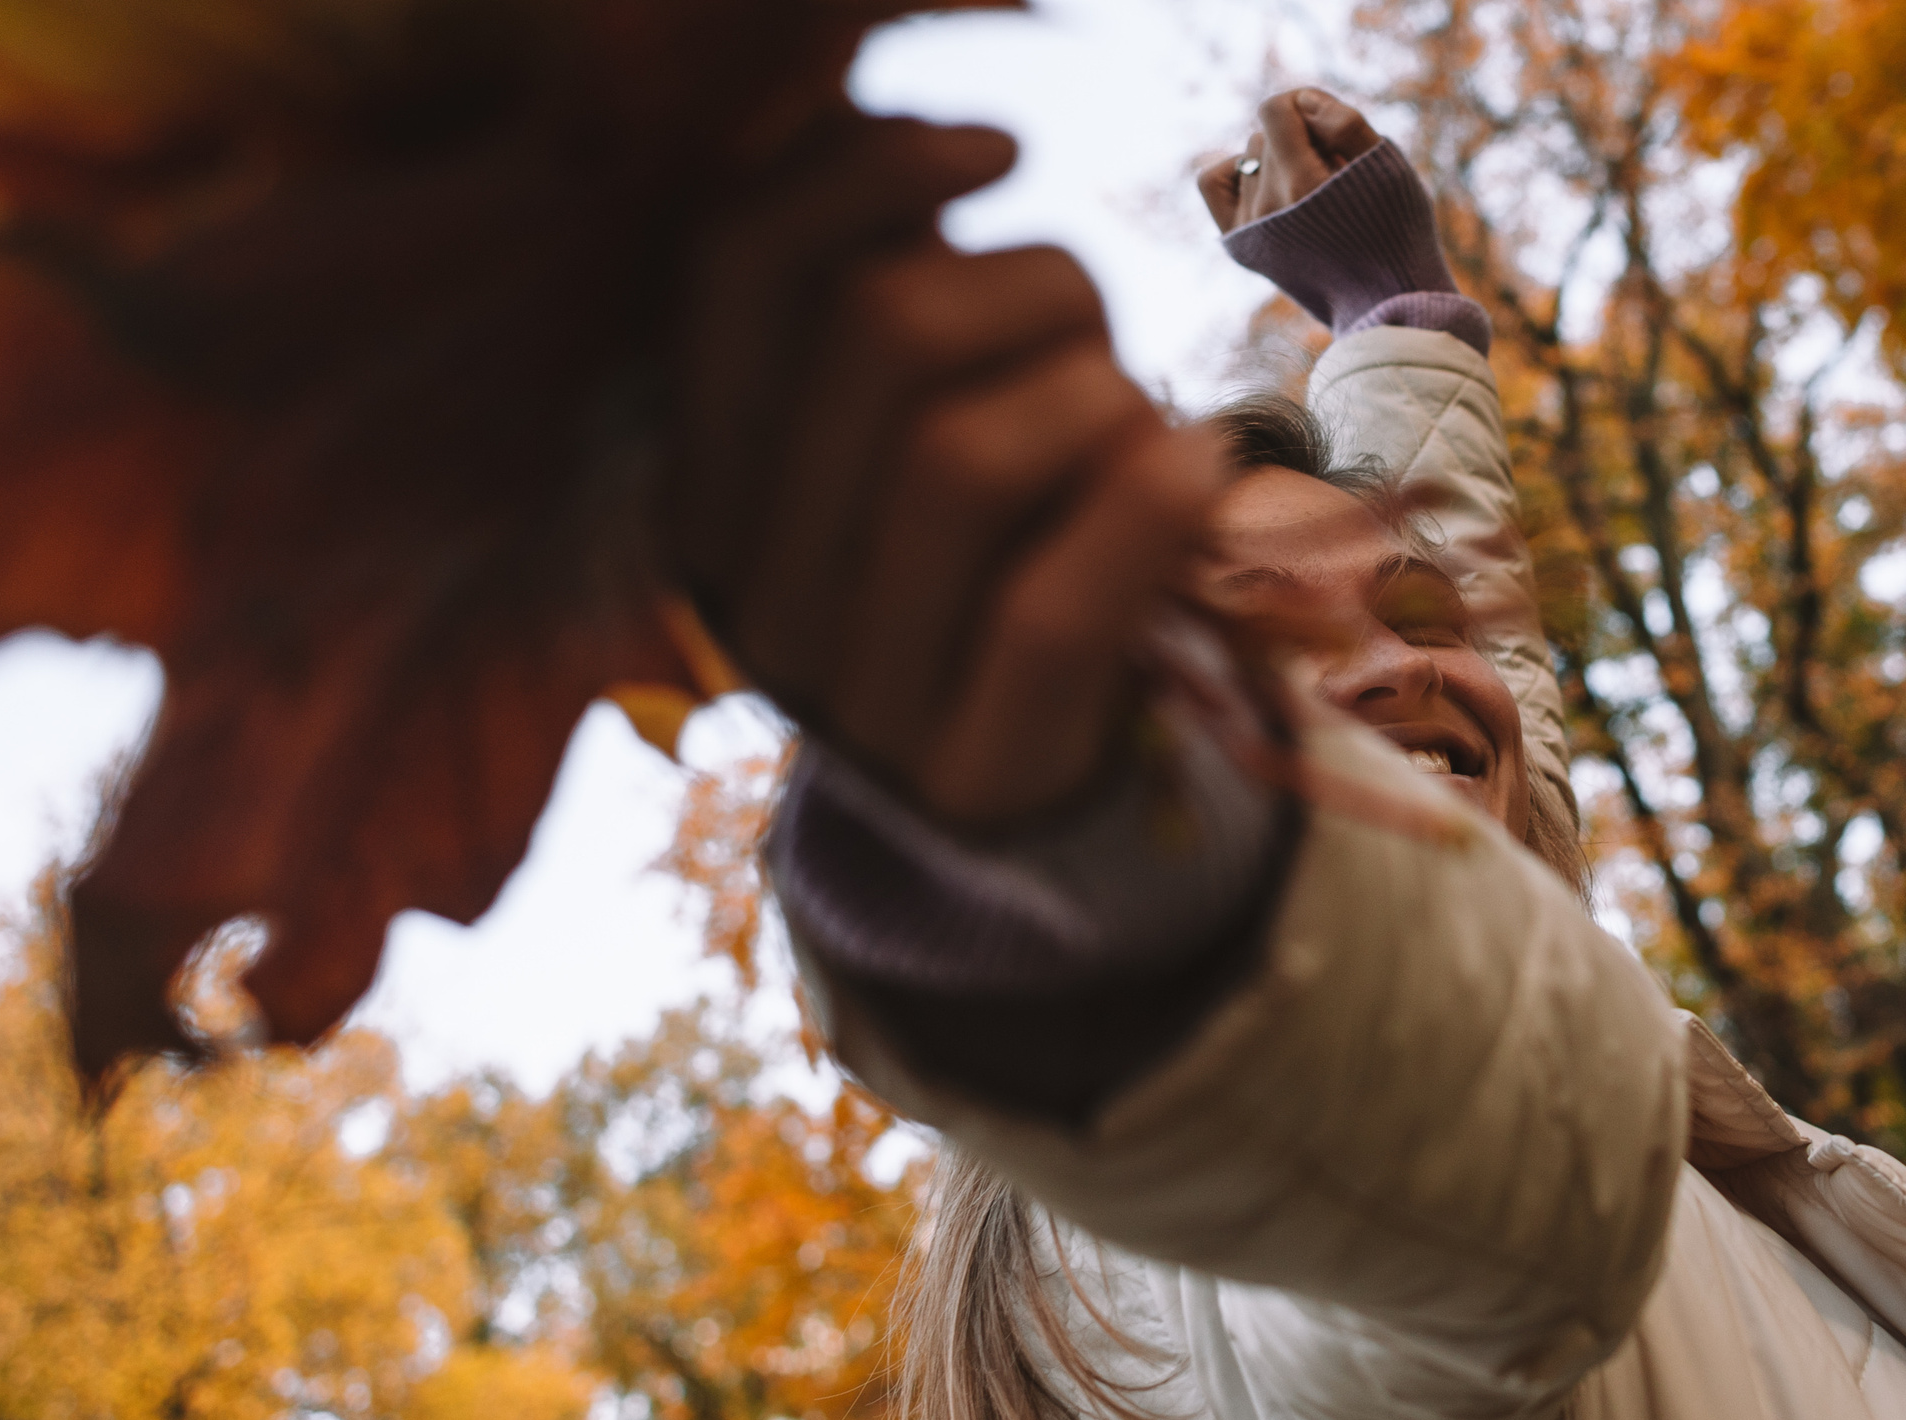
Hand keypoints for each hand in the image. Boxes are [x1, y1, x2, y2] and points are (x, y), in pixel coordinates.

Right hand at [672, 114, 1224, 828]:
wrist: (1026, 805)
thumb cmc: (992, 560)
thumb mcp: (914, 420)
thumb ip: (884, 295)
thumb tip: (905, 128)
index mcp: (709, 478)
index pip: (732, 273)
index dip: (864, 167)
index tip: (994, 146)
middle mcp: (753, 587)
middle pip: (877, 336)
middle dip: (1031, 288)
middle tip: (1095, 335)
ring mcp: (852, 697)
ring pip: (963, 457)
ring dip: (1097, 395)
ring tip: (1136, 427)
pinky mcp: (971, 774)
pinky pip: (1049, 612)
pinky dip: (1149, 506)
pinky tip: (1196, 465)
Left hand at [1197, 88, 1383, 234]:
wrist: (1382, 300)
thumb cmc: (1394, 230)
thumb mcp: (1388, 167)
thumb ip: (1345, 122)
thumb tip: (1302, 99)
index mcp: (1303, 184)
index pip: (1273, 109)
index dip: (1303, 105)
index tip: (1329, 128)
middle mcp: (1268, 207)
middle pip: (1264, 135)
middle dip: (1298, 141)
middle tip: (1331, 174)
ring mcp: (1250, 228)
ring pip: (1248, 156)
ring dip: (1277, 162)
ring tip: (1311, 192)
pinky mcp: (1241, 243)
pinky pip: (1214, 183)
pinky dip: (1237, 172)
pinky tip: (1268, 183)